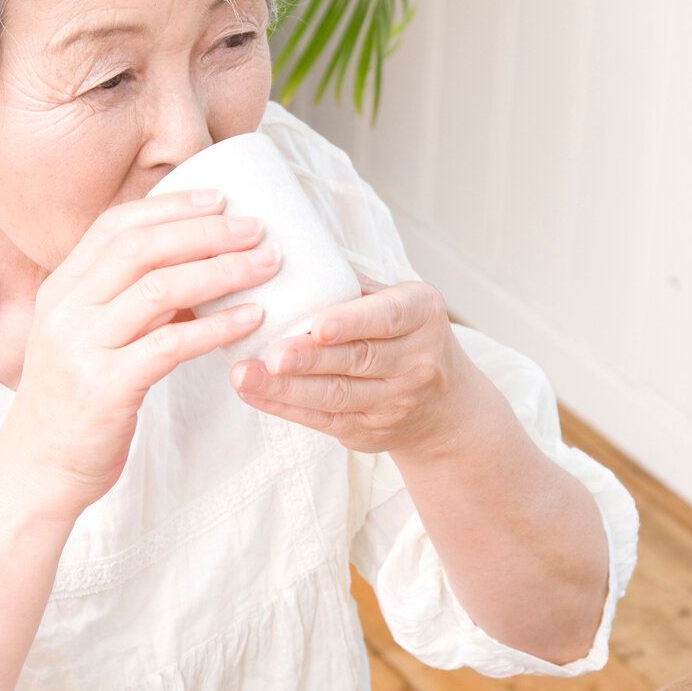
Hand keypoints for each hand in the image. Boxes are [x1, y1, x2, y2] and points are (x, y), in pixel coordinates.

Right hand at [0, 187, 279, 522]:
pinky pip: (171, 344)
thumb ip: (125, 301)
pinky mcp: (106, 387)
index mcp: (60, 289)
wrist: (37, 470)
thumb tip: (195, 268)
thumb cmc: (75, 403)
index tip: (219, 197)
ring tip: (267, 266)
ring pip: (159, 289)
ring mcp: (82, 347)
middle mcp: (66, 310)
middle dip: (205, 231)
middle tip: (255, 227)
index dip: (170, 206)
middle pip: (141, 248)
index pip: (115, 226)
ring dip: (221, 271)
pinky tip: (253, 319)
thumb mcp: (86, 338)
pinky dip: (218, 327)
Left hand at [228, 278, 479, 457]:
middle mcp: (416, 360)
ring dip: (286, 387)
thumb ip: (355, 287)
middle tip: (269, 355)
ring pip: (336, 395)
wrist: (446, 406)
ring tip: (245, 375)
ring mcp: (395, 401)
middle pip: (357, 359)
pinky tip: (254, 393)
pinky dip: (285, 407)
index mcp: (422, 314)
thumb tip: (290, 258)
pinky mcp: (371, 431)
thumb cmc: (406, 336)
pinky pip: (324, 420)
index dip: (352, 322)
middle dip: (309, 359)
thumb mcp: (400, 302)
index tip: (318, 325)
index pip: (387, 317)